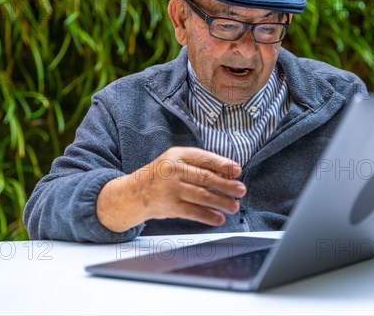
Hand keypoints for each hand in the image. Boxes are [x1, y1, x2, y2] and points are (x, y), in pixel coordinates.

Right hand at [97, 147, 245, 231]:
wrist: (133, 193)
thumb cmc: (161, 176)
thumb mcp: (175, 162)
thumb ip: (198, 165)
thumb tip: (228, 172)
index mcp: (177, 155)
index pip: (203, 158)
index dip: (222, 164)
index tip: (237, 170)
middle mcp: (173, 170)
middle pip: (205, 178)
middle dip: (226, 185)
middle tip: (241, 190)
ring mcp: (170, 189)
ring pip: (201, 196)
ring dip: (221, 202)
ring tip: (234, 206)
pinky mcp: (168, 206)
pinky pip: (193, 212)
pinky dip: (208, 216)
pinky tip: (219, 219)